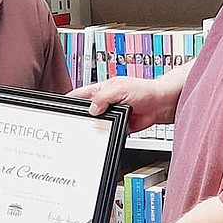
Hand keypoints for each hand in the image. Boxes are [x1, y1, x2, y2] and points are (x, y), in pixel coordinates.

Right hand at [73, 64, 189, 133]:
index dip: (70, 99)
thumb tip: (92, 109)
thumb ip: (103, 98)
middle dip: (81, 115)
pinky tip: (102, 134)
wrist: (160, 104)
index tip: (61, 105)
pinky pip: (108, 130)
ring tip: (89, 129)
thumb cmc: (145, 91)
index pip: (81, 93)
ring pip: (97, 122)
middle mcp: (106, 101)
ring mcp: (112, 113)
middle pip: (87, 109)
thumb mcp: (119, 89)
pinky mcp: (119, 125)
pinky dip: (105, 133)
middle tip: (74, 122)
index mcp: (103, 89)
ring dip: (94, 125)